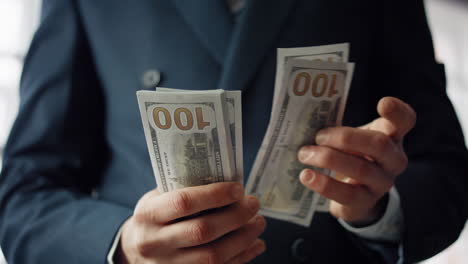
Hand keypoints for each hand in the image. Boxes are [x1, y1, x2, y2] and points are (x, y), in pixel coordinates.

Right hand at [116, 182, 265, 263]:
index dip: (214, 195)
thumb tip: (227, 180)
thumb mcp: (157, 199)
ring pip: (213, 256)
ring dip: (243, 239)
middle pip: (202, 231)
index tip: (238, 188)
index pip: (183, 203)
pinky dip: (242, 257)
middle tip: (254, 204)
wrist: (134, 251)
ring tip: (258, 223)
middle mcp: (155, 243)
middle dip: (235, 216)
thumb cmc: (154, 218)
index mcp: (149, 215)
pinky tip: (255, 244)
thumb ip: (183, 190)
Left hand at [297, 97, 415, 223]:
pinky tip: (306, 175)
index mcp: (392, 136)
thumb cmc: (352, 156)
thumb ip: (341, 128)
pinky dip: (323, 183)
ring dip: (328, 158)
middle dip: (346, 138)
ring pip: (360, 169)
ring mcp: (382, 182)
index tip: (383, 102)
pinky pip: (345, 193)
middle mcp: (394, 159)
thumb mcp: (353, 139)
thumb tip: (307, 120)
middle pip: (379, 144)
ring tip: (304, 154)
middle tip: (319, 136)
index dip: (397, 112)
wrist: (355, 195)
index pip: (405, 121)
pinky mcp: (365, 201)